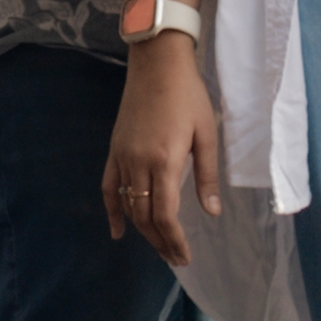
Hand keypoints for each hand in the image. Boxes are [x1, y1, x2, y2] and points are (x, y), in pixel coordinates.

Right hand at [102, 39, 223, 265]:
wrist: (157, 62)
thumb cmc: (188, 94)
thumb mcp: (206, 133)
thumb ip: (206, 175)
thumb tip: (212, 212)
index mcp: (164, 161)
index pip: (165, 215)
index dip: (174, 240)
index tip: (184, 257)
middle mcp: (139, 163)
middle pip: (145, 216)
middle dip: (161, 242)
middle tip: (176, 258)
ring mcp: (122, 156)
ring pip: (128, 205)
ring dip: (142, 231)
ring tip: (160, 247)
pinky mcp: (114, 149)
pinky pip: (108, 186)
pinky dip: (111, 210)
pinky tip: (117, 231)